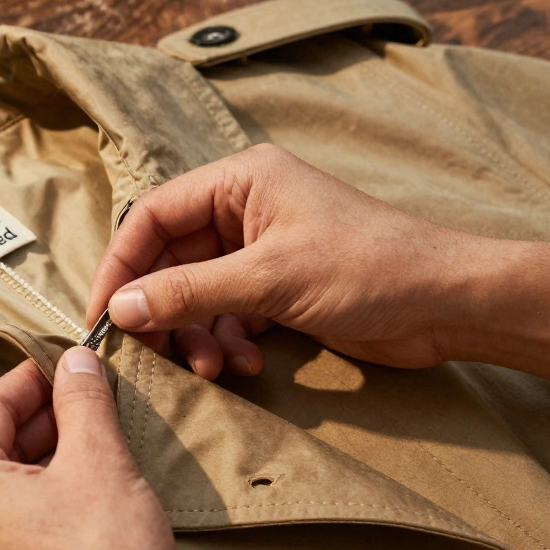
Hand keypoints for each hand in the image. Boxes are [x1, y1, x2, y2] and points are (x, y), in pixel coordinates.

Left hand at [0, 348, 206, 549]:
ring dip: (49, 452)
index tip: (70, 359)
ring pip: (5, 481)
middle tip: (91, 394)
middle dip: (44, 416)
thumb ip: (81, 399)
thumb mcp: (99, 459)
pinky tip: (89, 482)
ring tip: (98, 436)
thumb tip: (75, 359)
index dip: (34, 375)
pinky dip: (46, 491)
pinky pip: (14, 519)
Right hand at [87, 144, 549, 393]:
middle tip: (155, 355)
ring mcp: (262, 248)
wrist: (448, 304)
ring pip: (197, 293)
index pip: (153, 216)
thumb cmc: (367, 269)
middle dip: (165, 310)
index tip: (102, 315)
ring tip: (215, 368)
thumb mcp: (268, 280)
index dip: (121, 265)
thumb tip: (119, 308)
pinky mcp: (279, 286)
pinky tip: (248, 365)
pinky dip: (228, 341)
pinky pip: (228, 313)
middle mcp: (245, 207)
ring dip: (198, 334)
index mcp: (239, 180)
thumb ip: (188, 292)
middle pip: (171, 259)